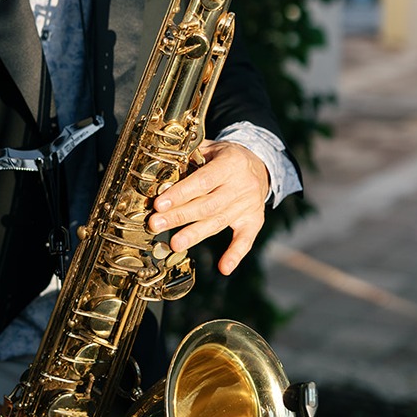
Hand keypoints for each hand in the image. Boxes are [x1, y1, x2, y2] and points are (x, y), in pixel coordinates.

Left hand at [147, 140, 269, 276]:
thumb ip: (190, 157)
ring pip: (218, 222)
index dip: (180, 194)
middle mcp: (242, 185)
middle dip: (179, 216)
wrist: (260, 165)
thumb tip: (162, 171)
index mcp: (230, 163)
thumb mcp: (211, 148)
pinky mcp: (254, 220)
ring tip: (174, 244)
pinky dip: (235, 254)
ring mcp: (249, 204)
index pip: (203, 181)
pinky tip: (224, 268)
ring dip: (195, 234)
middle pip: (207, 205)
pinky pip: (246, 239)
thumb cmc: (224, 157)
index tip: (159, 204)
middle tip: (156, 225)